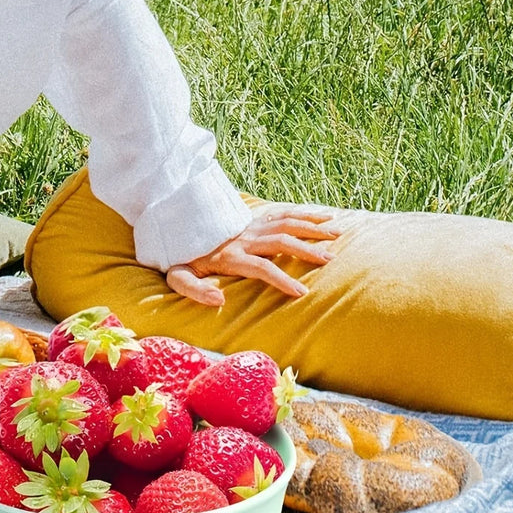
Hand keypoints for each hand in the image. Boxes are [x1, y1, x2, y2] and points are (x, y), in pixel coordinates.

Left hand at [166, 203, 339, 306]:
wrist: (175, 222)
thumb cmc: (179, 255)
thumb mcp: (177, 275)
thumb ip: (193, 289)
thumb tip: (219, 299)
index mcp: (230, 256)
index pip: (261, 268)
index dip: (281, 280)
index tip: (302, 293)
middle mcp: (244, 238)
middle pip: (281, 241)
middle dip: (307, 250)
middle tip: (330, 259)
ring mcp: (249, 226)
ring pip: (286, 223)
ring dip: (311, 228)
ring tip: (337, 235)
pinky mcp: (252, 219)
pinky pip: (281, 213)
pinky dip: (302, 214)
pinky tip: (323, 218)